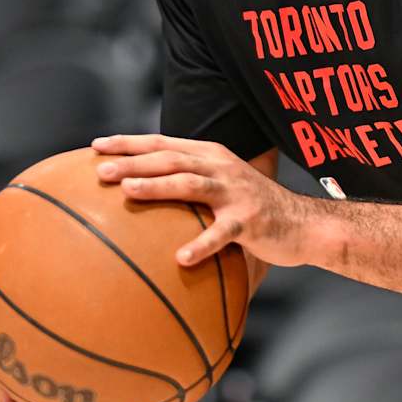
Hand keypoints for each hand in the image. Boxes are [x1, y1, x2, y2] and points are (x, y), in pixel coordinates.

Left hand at [93, 133, 318, 267]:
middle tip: (101, 171)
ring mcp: (236, 193)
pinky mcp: (250, 221)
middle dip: (134, 162)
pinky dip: (202, 244)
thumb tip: (140, 194)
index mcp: (210, 156)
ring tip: (128, 193)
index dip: (129, 142)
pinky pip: (222, 233)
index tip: (96, 145)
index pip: (162, 143)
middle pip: (171, 159)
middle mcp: (221, 168)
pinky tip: (181, 258)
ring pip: (191, 184)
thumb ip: (189, 184)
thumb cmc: (252, 209)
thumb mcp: (220, 186)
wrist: (304, 224)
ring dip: (158, 186)